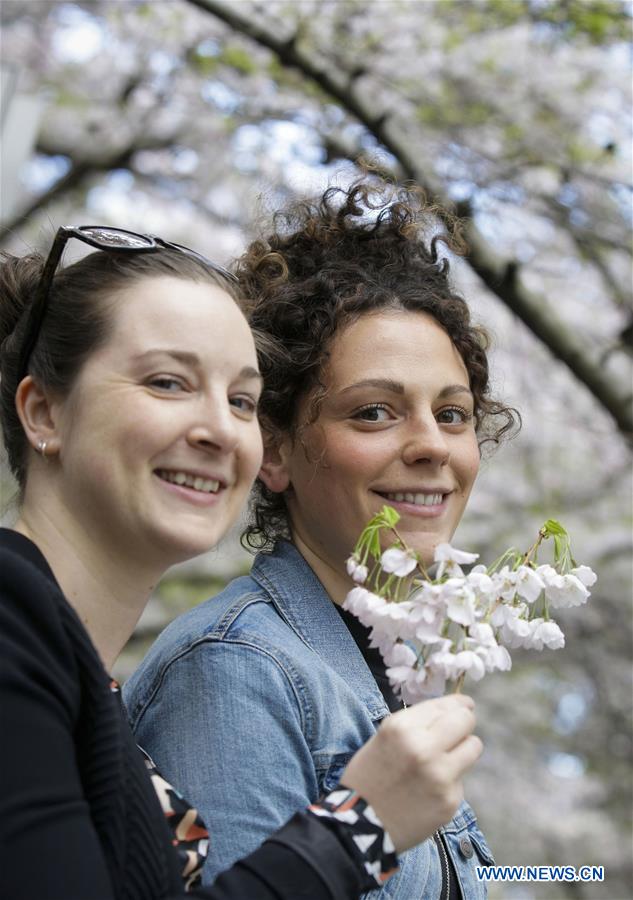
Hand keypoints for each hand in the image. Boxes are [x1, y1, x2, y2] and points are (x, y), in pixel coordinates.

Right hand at [340, 694, 481, 852]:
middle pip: (466, 720)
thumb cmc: (370, 774)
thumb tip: (453, 711)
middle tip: (458, 731)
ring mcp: (440, 776)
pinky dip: (450, 782)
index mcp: (402, 727)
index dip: (458, 705)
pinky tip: (430, 791)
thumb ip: (418, 723)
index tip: (465, 706)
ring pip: (473, 747)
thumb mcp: (386, 736)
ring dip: (463, 750)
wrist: (360, 824)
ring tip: (445, 760)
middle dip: (464, 723)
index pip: (447, 705)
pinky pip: (461, 780)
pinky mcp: (449, 801)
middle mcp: (424, 748)